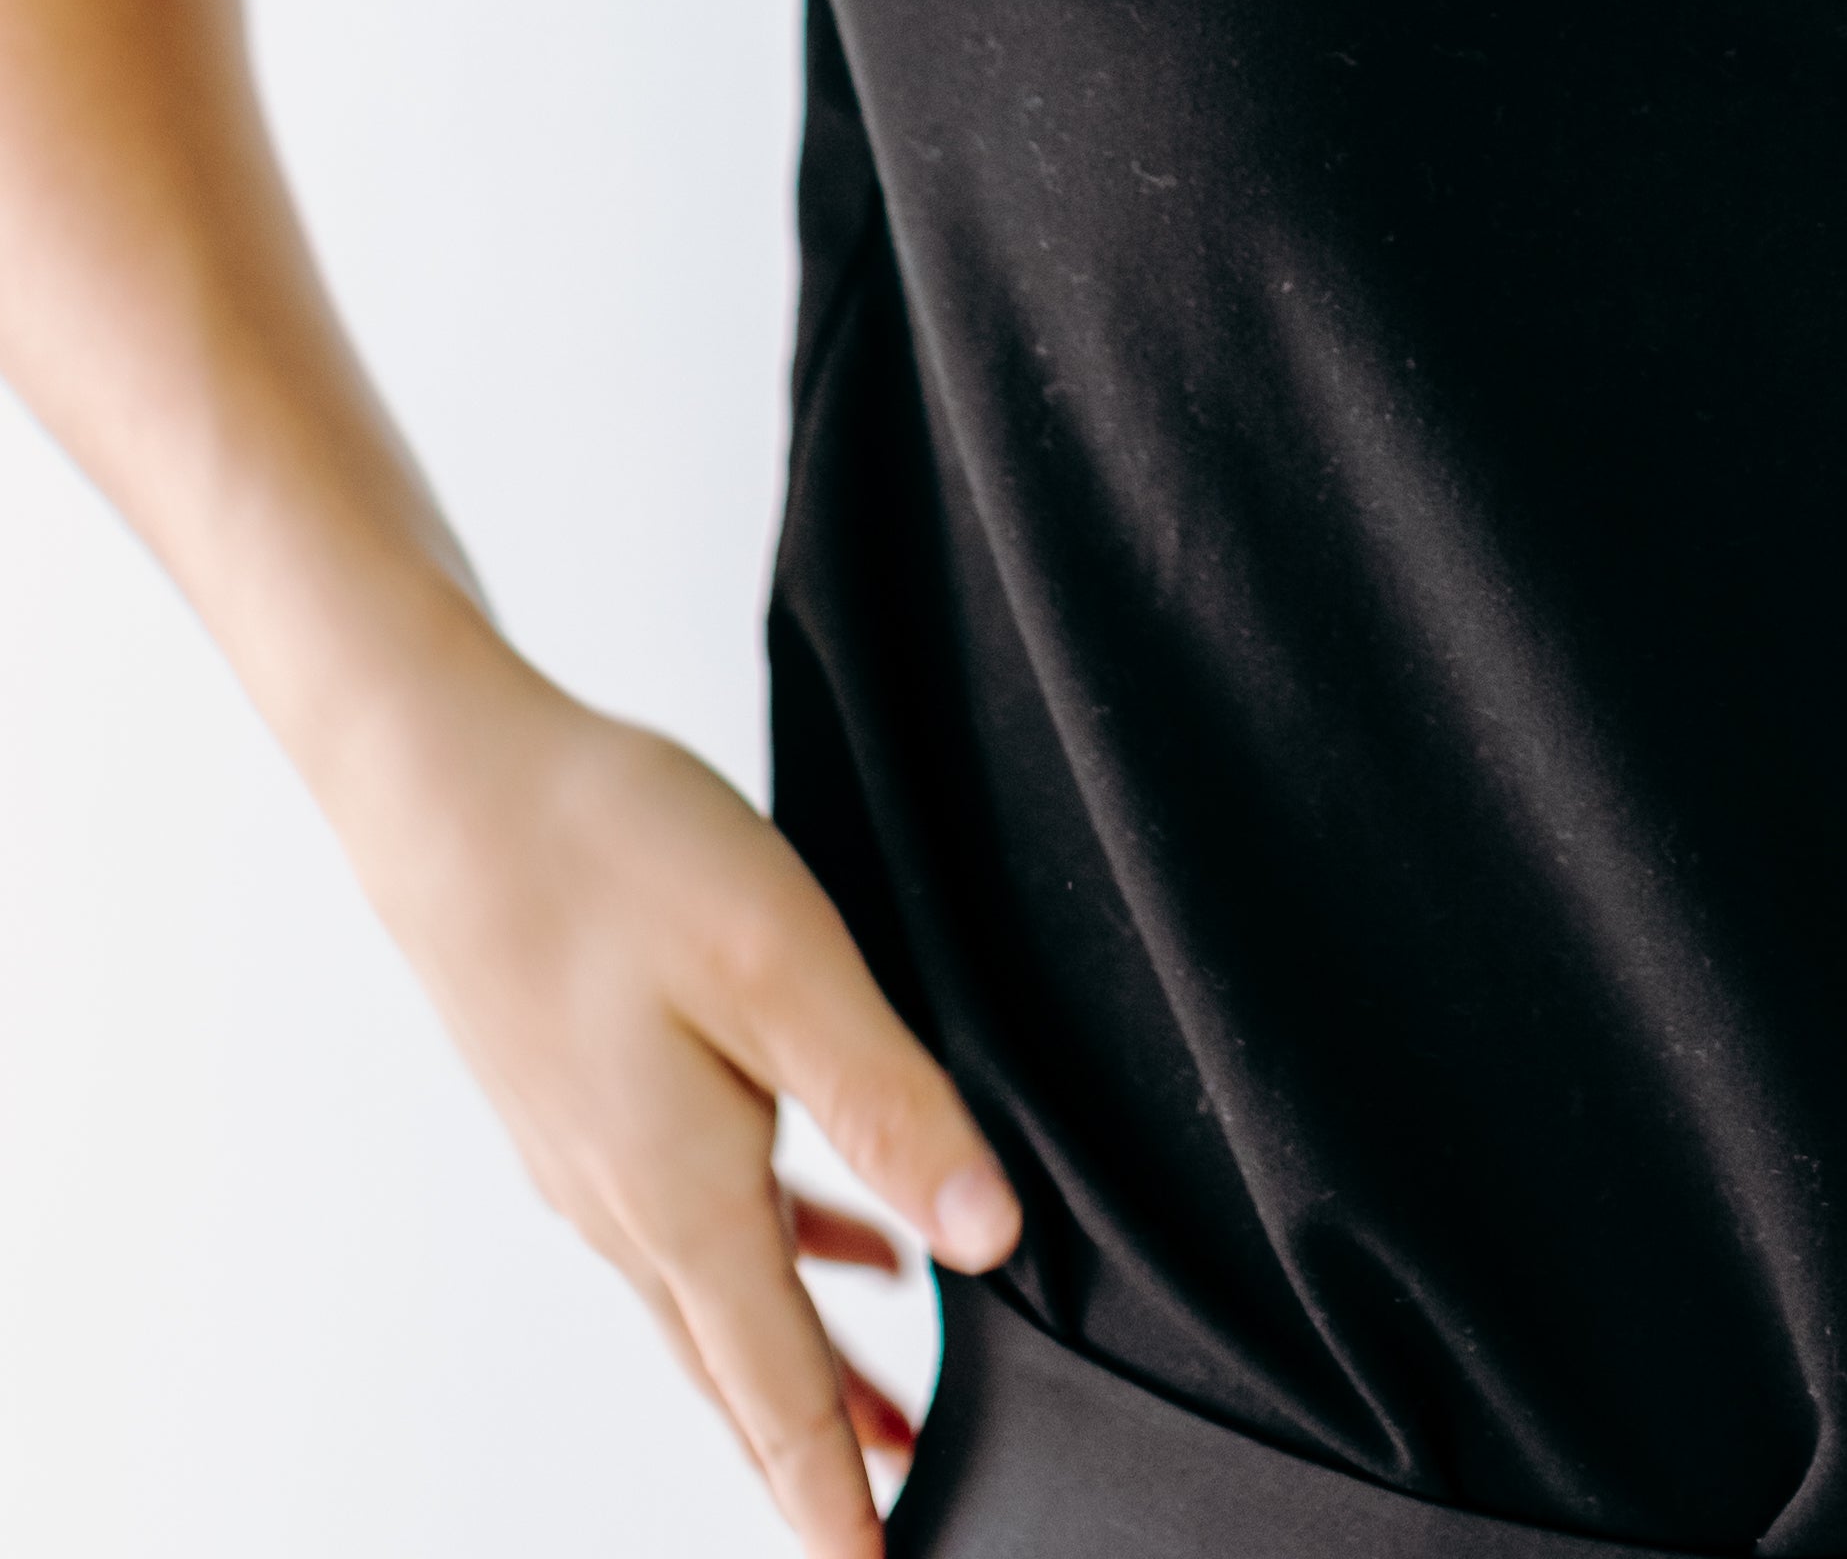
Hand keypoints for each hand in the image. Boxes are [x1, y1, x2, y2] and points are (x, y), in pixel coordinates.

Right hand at [326, 630, 1016, 1548]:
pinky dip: (776, 1253)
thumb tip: (985, 1238)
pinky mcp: (585, 1097)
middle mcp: (628, 1204)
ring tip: (892, 1418)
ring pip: (720, 1299)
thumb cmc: (604, 850)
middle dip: (824, 1456)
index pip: (778, 1396)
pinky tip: (838, 1234)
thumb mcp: (782, 963)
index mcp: (681, 1195)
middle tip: (898, 1523)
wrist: (443, 781)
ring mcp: (595, 1154)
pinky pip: (696, 1215)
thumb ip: (888, 1104)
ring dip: (801, 1368)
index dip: (837, 1497)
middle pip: (745, 1372)